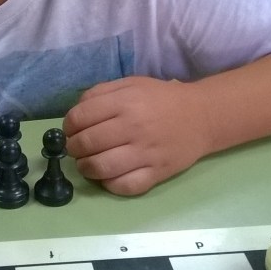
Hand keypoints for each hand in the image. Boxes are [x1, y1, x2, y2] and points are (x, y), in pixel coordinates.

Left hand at [63, 76, 207, 196]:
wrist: (202, 116)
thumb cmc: (162, 99)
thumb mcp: (131, 84)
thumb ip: (100, 92)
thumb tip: (75, 113)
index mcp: (125, 102)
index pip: (80, 117)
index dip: (68, 126)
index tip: (70, 131)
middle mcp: (134, 127)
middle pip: (86, 144)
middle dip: (73, 148)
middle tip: (77, 148)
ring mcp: (146, 153)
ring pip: (101, 167)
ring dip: (86, 168)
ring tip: (87, 164)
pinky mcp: (157, 173)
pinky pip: (125, 186)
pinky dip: (109, 184)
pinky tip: (108, 176)